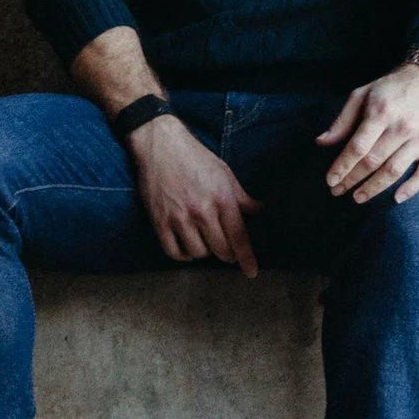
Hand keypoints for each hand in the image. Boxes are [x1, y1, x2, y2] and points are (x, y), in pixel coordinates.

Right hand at [131, 114, 260, 274]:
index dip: (246, 257)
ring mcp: (179, 218)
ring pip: (198, 253)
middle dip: (226, 254)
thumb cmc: (196, 157)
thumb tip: (259, 211)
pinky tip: (187, 249)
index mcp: (221, 197)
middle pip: (220, 248)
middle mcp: (202, 210)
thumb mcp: (224, 172)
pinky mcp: (159, 222)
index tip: (251, 273)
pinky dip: (183, 256)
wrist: (161, 145)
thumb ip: (242, 196)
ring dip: (204, 253)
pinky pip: (173, 252)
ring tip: (206, 243)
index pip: (238, 235)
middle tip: (226, 250)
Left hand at [318, 63, 418, 205]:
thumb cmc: (391, 88)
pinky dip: (411, 189)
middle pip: (373, 161)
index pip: (358, 146)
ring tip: (358, 197)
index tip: (330, 181)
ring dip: (374, 188)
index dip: (342, 166)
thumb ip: (343, 120)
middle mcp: (402, 125)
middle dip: (352, 179)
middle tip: (338, 191)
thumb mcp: (363, 94)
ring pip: (394, 170)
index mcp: (382, 111)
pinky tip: (396, 198)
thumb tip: (321, 143)